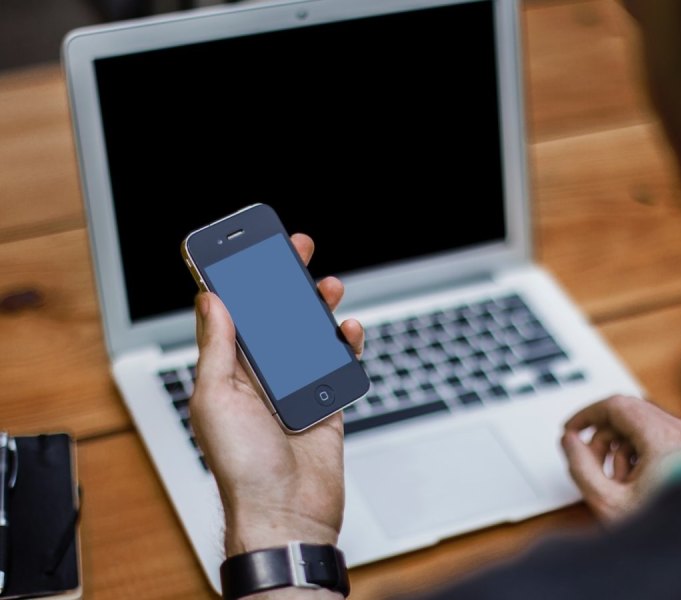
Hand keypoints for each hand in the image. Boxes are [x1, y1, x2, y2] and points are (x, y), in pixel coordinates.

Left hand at [189, 233, 364, 556]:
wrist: (287, 513)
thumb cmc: (243, 467)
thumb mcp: (215, 399)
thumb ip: (217, 348)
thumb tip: (211, 300)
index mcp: (228, 372)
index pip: (233, 314)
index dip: (239, 280)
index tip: (247, 249)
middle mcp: (260, 376)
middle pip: (274, 317)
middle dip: (283, 281)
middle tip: (296, 250)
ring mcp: (295, 387)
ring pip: (308, 334)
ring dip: (317, 307)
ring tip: (328, 286)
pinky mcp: (325, 400)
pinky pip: (337, 362)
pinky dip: (345, 343)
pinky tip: (348, 330)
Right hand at [561, 395, 680, 522]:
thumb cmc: (670, 534)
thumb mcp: (609, 502)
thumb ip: (581, 467)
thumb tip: (570, 441)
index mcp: (664, 439)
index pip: (616, 405)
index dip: (586, 415)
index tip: (571, 429)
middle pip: (629, 414)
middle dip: (603, 436)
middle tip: (589, 461)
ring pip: (644, 427)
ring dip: (620, 447)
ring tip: (617, 481)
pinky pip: (660, 440)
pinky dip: (640, 453)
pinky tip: (636, 483)